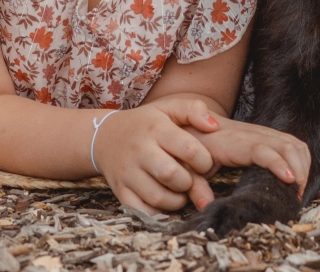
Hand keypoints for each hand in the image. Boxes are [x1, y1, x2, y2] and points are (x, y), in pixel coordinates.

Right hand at [92, 100, 215, 214]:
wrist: (105, 136)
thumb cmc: (147, 123)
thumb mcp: (169, 107)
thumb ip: (194, 110)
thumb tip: (214, 127)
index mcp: (156, 128)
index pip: (188, 149)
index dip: (204, 161)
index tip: (204, 164)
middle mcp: (140, 150)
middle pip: (171, 175)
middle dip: (189, 182)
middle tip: (190, 179)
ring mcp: (127, 172)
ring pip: (157, 197)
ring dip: (176, 200)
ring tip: (180, 191)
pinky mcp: (119, 190)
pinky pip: (140, 210)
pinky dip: (157, 212)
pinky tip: (164, 201)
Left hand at [192, 116, 310, 198]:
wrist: (185, 122)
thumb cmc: (185, 147)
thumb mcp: (184, 166)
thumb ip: (194, 184)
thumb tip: (206, 205)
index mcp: (230, 142)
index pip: (262, 149)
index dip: (278, 163)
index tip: (290, 182)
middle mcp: (248, 134)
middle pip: (284, 143)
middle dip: (299, 168)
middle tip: (298, 195)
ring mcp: (258, 132)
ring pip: (291, 141)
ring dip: (302, 164)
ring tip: (300, 190)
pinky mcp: (263, 135)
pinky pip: (289, 142)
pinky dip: (300, 158)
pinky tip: (297, 177)